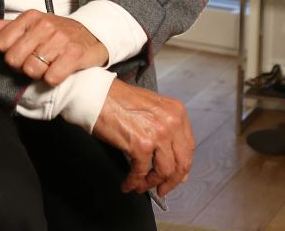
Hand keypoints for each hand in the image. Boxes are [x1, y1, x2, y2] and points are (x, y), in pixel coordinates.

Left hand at [0, 9, 107, 84]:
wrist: (93, 34)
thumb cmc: (58, 33)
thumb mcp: (33, 24)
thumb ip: (7, 28)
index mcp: (31, 17)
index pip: (1, 43)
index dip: (7, 53)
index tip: (19, 53)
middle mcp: (44, 26)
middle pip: (14, 60)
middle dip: (21, 66)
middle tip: (33, 62)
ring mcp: (60, 40)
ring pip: (31, 70)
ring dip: (38, 74)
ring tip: (47, 66)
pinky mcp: (74, 55)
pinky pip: (51, 77)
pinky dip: (53, 79)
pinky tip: (58, 71)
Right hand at [90, 79, 193, 197]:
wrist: (96, 95)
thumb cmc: (118, 98)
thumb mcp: (151, 107)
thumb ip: (165, 128)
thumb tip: (172, 158)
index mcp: (176, 111)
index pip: (188, 147)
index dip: (182, 166)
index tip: (177, 176)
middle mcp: (172, 122)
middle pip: (182, 162)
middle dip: (172, 181)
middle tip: (162, 189)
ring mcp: (158, 134)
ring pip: (165, 171)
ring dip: (152, 183)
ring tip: (142, 186)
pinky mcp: (141, 145)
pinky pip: (141, 172)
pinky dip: (134, 182)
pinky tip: (128, 184)